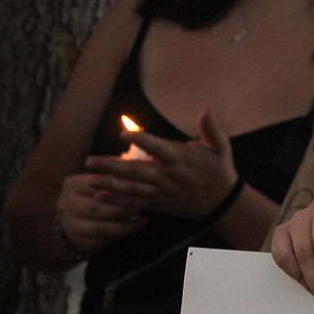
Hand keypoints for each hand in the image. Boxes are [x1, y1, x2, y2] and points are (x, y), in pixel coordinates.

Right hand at [54, 170, 146, 254]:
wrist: (86, 214)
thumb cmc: (103, 191)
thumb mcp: (108, 180)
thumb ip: (117, 178)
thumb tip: (133, 178)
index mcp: (71, 184)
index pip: (95, 185)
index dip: (117, 188)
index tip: (138, 190)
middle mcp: (64, 204)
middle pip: (94, 208)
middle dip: (121, 209)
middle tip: (141, 208)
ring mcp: (68, 224)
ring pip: (97, 228)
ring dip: (123, 226)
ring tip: (142, 221)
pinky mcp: (76, 241)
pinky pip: (97, 243)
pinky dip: (116, 238)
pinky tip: (131, 231)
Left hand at [85, 110, 237, 220]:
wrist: (223, 202)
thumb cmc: (219, 170)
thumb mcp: (221, 147)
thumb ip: (211, 129)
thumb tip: (206, 109)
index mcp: (181, 159)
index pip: (159, 148)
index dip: (142, 140)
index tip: (124, 133)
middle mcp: (169, 176)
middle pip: (137, 171)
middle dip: (112, 166)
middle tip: (90, 161)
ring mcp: (163, 191)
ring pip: (133, 188)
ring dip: (110, 185)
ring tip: (90, 179)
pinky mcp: (160, 203)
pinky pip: (136, 202)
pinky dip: (118, 201)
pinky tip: (100, 197)